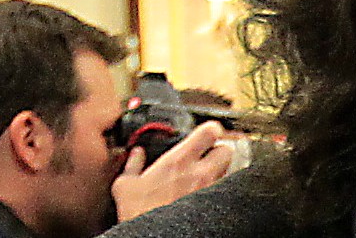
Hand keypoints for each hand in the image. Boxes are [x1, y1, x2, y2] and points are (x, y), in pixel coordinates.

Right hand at [111, 121, 234, 221]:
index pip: (210, 131)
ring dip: (219, 172)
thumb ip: (132, 166)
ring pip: (228, 171)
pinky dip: (219, 189)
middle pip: (227, 150)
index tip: (207, 132)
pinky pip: (225, 190)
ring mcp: (211, 189)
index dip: (211, 129)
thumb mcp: (126, 187)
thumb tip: (136, 154)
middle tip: (208, 158)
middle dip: (219, 152)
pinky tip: (206, 195)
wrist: (154, 235)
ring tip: (204, 180)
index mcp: (179, 161)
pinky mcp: (216, 204)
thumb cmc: (141, 215)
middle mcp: (200, 173)